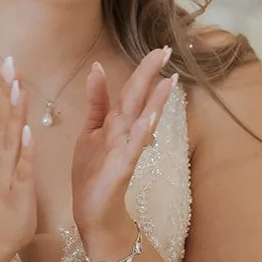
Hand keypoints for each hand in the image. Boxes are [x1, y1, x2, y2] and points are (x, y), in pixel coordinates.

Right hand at [0, 60, 35, 261]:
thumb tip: (0, 116)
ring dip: (14, 113)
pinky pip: (22, 167)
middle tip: (10, 62)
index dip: (3, 87)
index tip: (9, 62)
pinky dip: (25, 149)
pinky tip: (29, 132)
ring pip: (11, 137)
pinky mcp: (17, 190)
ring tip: (18, 88)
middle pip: (1, 118)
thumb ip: (0, 141)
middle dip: (6, 90)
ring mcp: (6, 173)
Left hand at [71, 48, 175, 248]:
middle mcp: (123, 133)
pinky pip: (133, 148)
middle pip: (138, 99)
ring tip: (169, 81)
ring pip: (140, 121)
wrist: (94, 212)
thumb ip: (97, 101)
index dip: (144, 70)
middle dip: (150, 76)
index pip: (131, 90)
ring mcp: (125, 150)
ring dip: (154, 102)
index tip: (160, 49)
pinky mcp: (121, 168)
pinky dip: (142, 132)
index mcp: (115, 122)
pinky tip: (151, 118)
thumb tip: (97, 68)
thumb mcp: (92, 130)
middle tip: (167, 51)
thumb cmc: (94, 172)